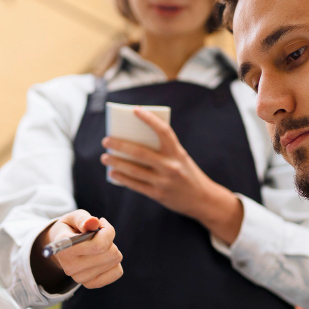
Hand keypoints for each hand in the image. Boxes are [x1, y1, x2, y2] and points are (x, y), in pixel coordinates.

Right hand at [31, 210, 122, 292]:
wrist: (59, 249)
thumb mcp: (72, 218)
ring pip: (115, 261)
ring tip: (98, 245)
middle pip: (111, 254)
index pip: (99, 246)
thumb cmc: (69, 229)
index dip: (107, 231)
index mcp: (66, 249)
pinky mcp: (90, 284)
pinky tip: (103, 256)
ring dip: (111, 249)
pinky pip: (117, 272)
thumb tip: (93, 222)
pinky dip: (114, 262)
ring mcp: (81, 278)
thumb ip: (83, 219)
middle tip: (99, 234)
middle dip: (110, 239)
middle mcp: (72, 267)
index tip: (101, 223)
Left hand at [101, 107, 242, 243]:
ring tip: (105, 156)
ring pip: (134, 170)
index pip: (163, 131)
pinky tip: (113, 173)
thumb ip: (163, 150)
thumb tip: (132, 142)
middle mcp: (171, 166)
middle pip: (140, 152)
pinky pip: (135, 185)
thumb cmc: (187, 173)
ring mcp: (164, 181)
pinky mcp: (158, 194)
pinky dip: (122, 178)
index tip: (135, 110)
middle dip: (120, 145)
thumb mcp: (181, 158)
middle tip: (106, 140)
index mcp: (178, 152)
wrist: (203, 199)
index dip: (149, 119)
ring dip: (116, 162)